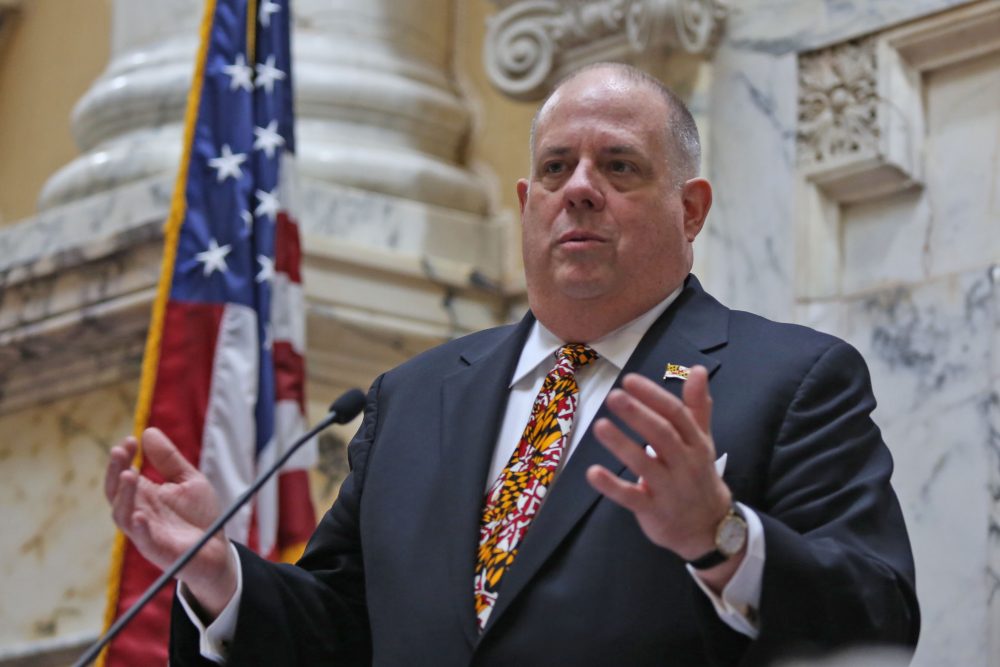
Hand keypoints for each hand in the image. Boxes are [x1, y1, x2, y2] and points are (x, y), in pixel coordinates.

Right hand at [105, 427, 236, 617]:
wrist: (217, 549)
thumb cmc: (200, 514)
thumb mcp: (188, 480)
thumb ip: (168, 459)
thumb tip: (147, 432)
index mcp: (144, 495)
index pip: (123, 474)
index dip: (123, 457)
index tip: (130, 439)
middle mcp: (139, 512)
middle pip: (116, 491)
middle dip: (116, 470)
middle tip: (120, 451)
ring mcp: (145, 532)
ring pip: (123, 514)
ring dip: (124, 495)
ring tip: (129, 473)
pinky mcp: (157, 549)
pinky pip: (143, 539)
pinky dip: (138, 527)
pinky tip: (139, 515)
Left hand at [586, 367, 737, 574]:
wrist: (709, 529)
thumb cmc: (698, 475)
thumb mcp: (702, 441)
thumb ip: (696, 406)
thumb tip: (697, 369)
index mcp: (696, 443)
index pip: (676, 414)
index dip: (653, 396)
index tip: (630, 380)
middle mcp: (685, 463)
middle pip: (663, 435)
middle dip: (638, 415)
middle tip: (614, 396)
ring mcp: (669, 489)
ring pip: (645, 464)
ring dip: (622, 445)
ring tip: (599, 426)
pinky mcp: (653, 510)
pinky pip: (631, 498)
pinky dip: (612, 486)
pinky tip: (592, 472)